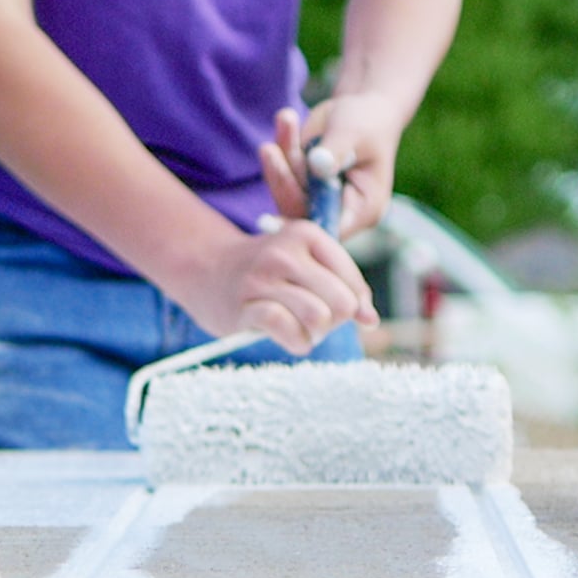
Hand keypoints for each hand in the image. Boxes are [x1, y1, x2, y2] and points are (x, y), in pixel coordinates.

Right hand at [173, 219, 379, 355]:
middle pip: (341, 303)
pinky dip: (297, 342)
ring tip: (301, 328)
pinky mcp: (245, 304)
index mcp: (308, 235)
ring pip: (319, 318)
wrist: (207, 269)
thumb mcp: (308, 266)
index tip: (332, 309)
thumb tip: (371, 321)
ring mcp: (263, 277)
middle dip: (335, 322)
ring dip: (315, 334)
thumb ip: (344, 287)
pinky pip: (289, 331)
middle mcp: (286, 251)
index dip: (352, 306)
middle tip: (314, 321)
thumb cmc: (268, 272)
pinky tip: (289, 338)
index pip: (353, 283)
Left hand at [257, 94, 403, 237]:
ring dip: (281, 158)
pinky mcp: (302, 183)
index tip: (267, 222)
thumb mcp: (355, 133)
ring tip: (286, 119)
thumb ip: (336, 150)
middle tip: (268, 149)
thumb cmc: (367, 120)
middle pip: (301, 212)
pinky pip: (282, 173)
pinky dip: (281, 147)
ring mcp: (319, 198)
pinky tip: (286, 121)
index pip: (328, 229)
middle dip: (283, 181)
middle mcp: (340, 210)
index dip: (298, 228)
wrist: (363, 105)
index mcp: (364, 209)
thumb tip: (318, 165)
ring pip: (288, 191)